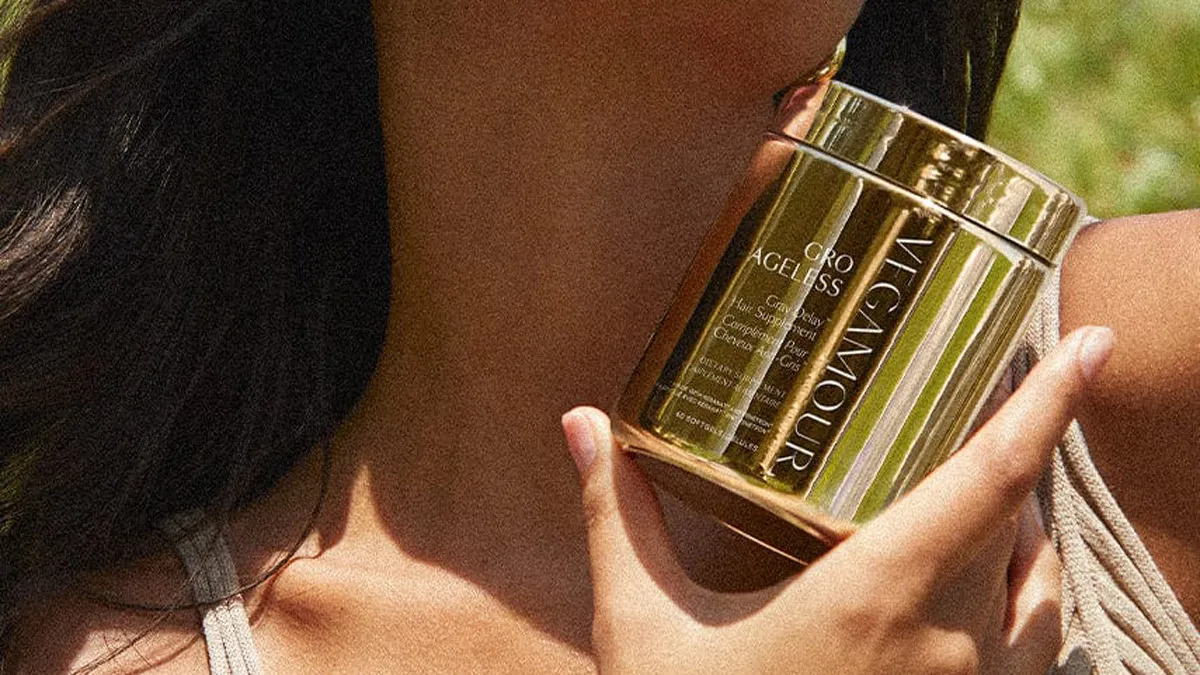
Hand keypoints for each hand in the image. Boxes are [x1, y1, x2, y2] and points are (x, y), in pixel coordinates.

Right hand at [562, 325, 1114, 673]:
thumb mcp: (642, 626)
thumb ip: (617, 518)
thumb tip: (581, 424)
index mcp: (875, 595)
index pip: (990, 477)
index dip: (1050, 402)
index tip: (1094, 343)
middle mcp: (948, 641)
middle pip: (1018, 511)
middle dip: (1021, 438)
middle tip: (996, 381)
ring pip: (1038, 578)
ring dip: (1024, 515)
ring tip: (987, 471)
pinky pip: (1035, 640)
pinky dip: (1027, 585)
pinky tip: (991, 572)